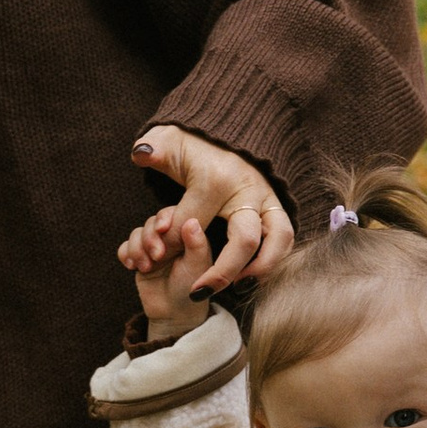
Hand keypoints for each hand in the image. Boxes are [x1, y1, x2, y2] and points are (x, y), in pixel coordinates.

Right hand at [120, 207, 215, 337]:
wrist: (175, 315)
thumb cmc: (192, 290)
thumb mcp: (198, 267)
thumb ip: (197, 245)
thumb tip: (192, 220)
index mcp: (188, 235)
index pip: (174, 214)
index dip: (165, 218)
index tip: (162, 228)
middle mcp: (170, 238)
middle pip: (152, 222)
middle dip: (150, 237)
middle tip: (157, 256)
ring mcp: (154, 248)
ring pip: (137, 233)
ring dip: (138, 248)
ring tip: (146, 267)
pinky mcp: (140, 259)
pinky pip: (125, 248)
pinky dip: (126, 254)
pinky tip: (133, 267)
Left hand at [128, 127, 293, 295]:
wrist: (226, 135)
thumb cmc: (192, 145)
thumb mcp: (168, 142)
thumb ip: (151, 149)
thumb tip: (142, 154)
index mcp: (217, 179)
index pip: (192, 223)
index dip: (171, 243)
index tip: (155, 255)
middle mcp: (248, 190)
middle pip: (245, 239)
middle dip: (224, 272)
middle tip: (199, 292)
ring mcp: (267, 198)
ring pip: (279, 239)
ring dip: (261, 269)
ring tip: (237, 287)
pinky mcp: (277, 206)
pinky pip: (284, 239)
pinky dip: (272, 260)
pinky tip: (248, 276)